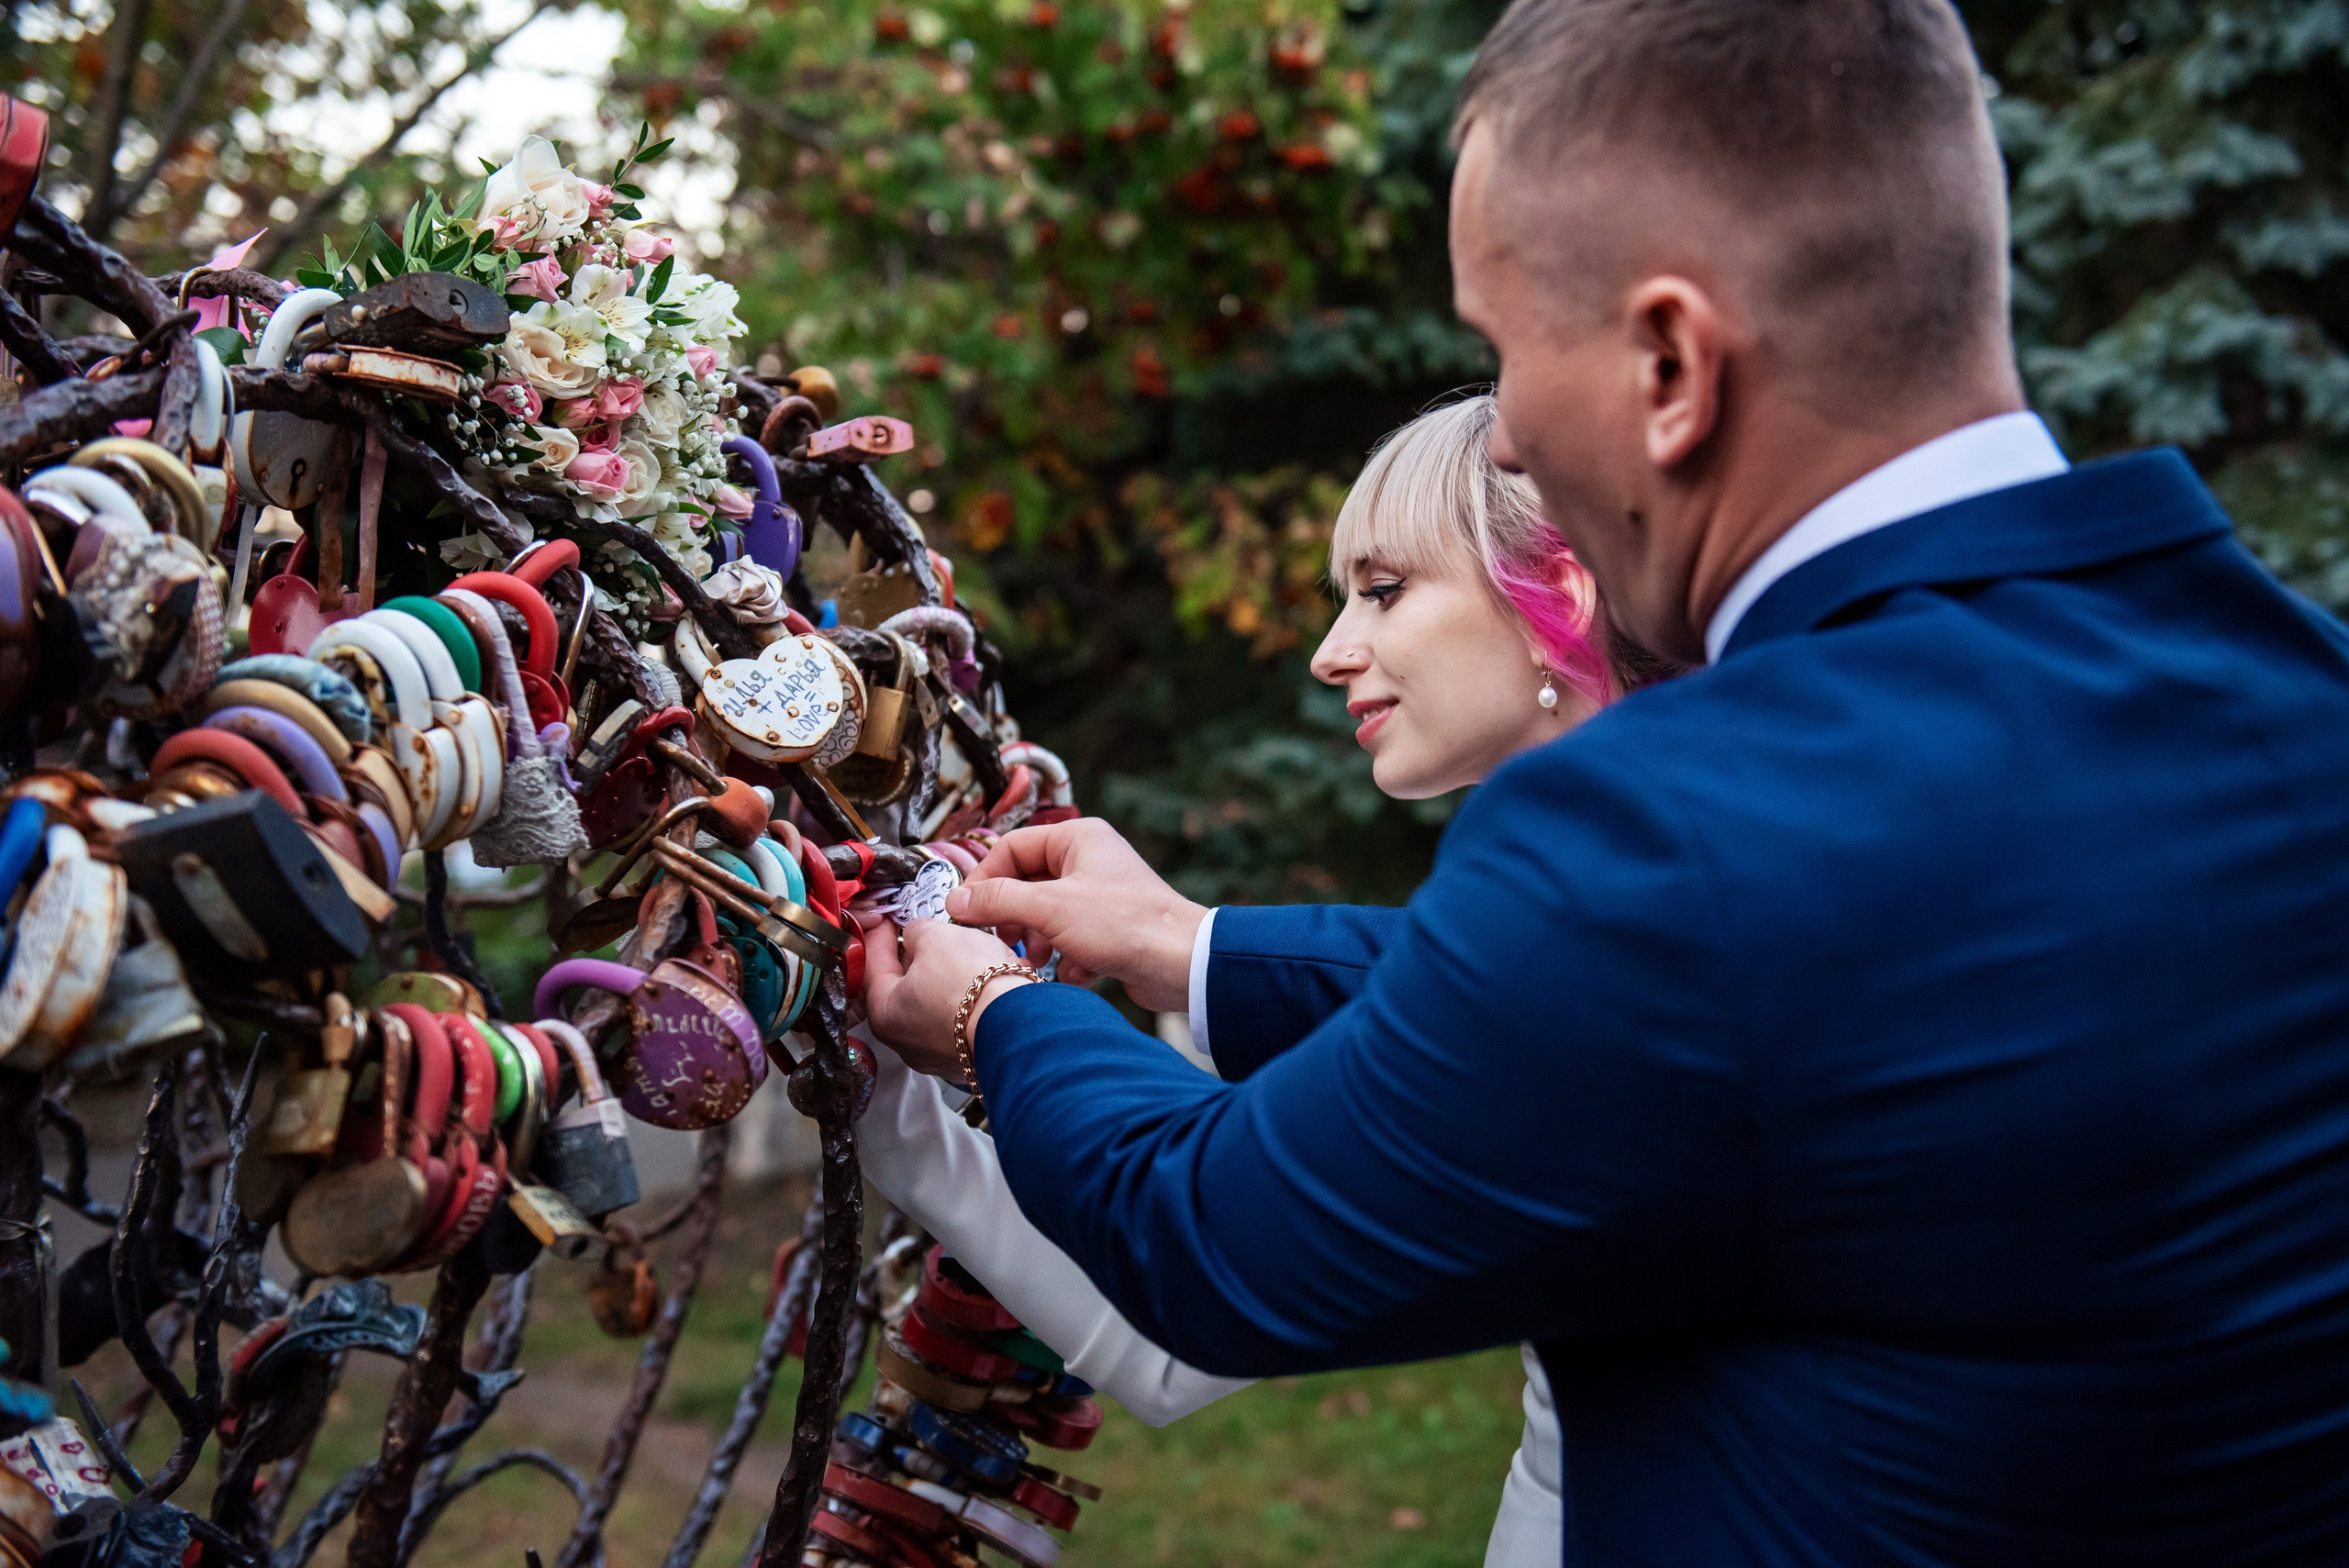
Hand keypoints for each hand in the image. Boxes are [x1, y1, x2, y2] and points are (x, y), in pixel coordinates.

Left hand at [862, 915, 1024, 1078]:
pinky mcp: (970, 1057)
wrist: (1020, 1024)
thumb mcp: (936, 937)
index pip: (874, 965)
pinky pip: (966, 1018)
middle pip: (906, 988)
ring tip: (969, 953)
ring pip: (939, 1003)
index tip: (887, 922)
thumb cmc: (972, 985)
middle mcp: (907, 1042)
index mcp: (885, 1014)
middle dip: (919, 957)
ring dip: (952, 976)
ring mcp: (940, 1054)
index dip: (881, 936)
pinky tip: (993, 979)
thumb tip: (917, 934)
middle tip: (927, 934)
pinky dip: (975, 997)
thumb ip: (918, 931)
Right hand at [945, 817, 1205, 1013]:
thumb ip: (997, 901)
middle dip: (1014, 918)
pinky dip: (1068, 960)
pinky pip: (1071, 941)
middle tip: (1001, 940)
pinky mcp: (1110, 930)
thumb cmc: (1125, 924)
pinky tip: (1078, 972)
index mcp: (1078, 838)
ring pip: (1046, 917)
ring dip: (1039, 943)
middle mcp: (1089, 861)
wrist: (1182, 964)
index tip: (964, 910)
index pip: (1012, 848)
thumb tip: (955, 901)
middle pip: (1027, 884)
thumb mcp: (1049, 908)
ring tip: (1039, 962)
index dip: (984, 879)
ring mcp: (1101, 896)